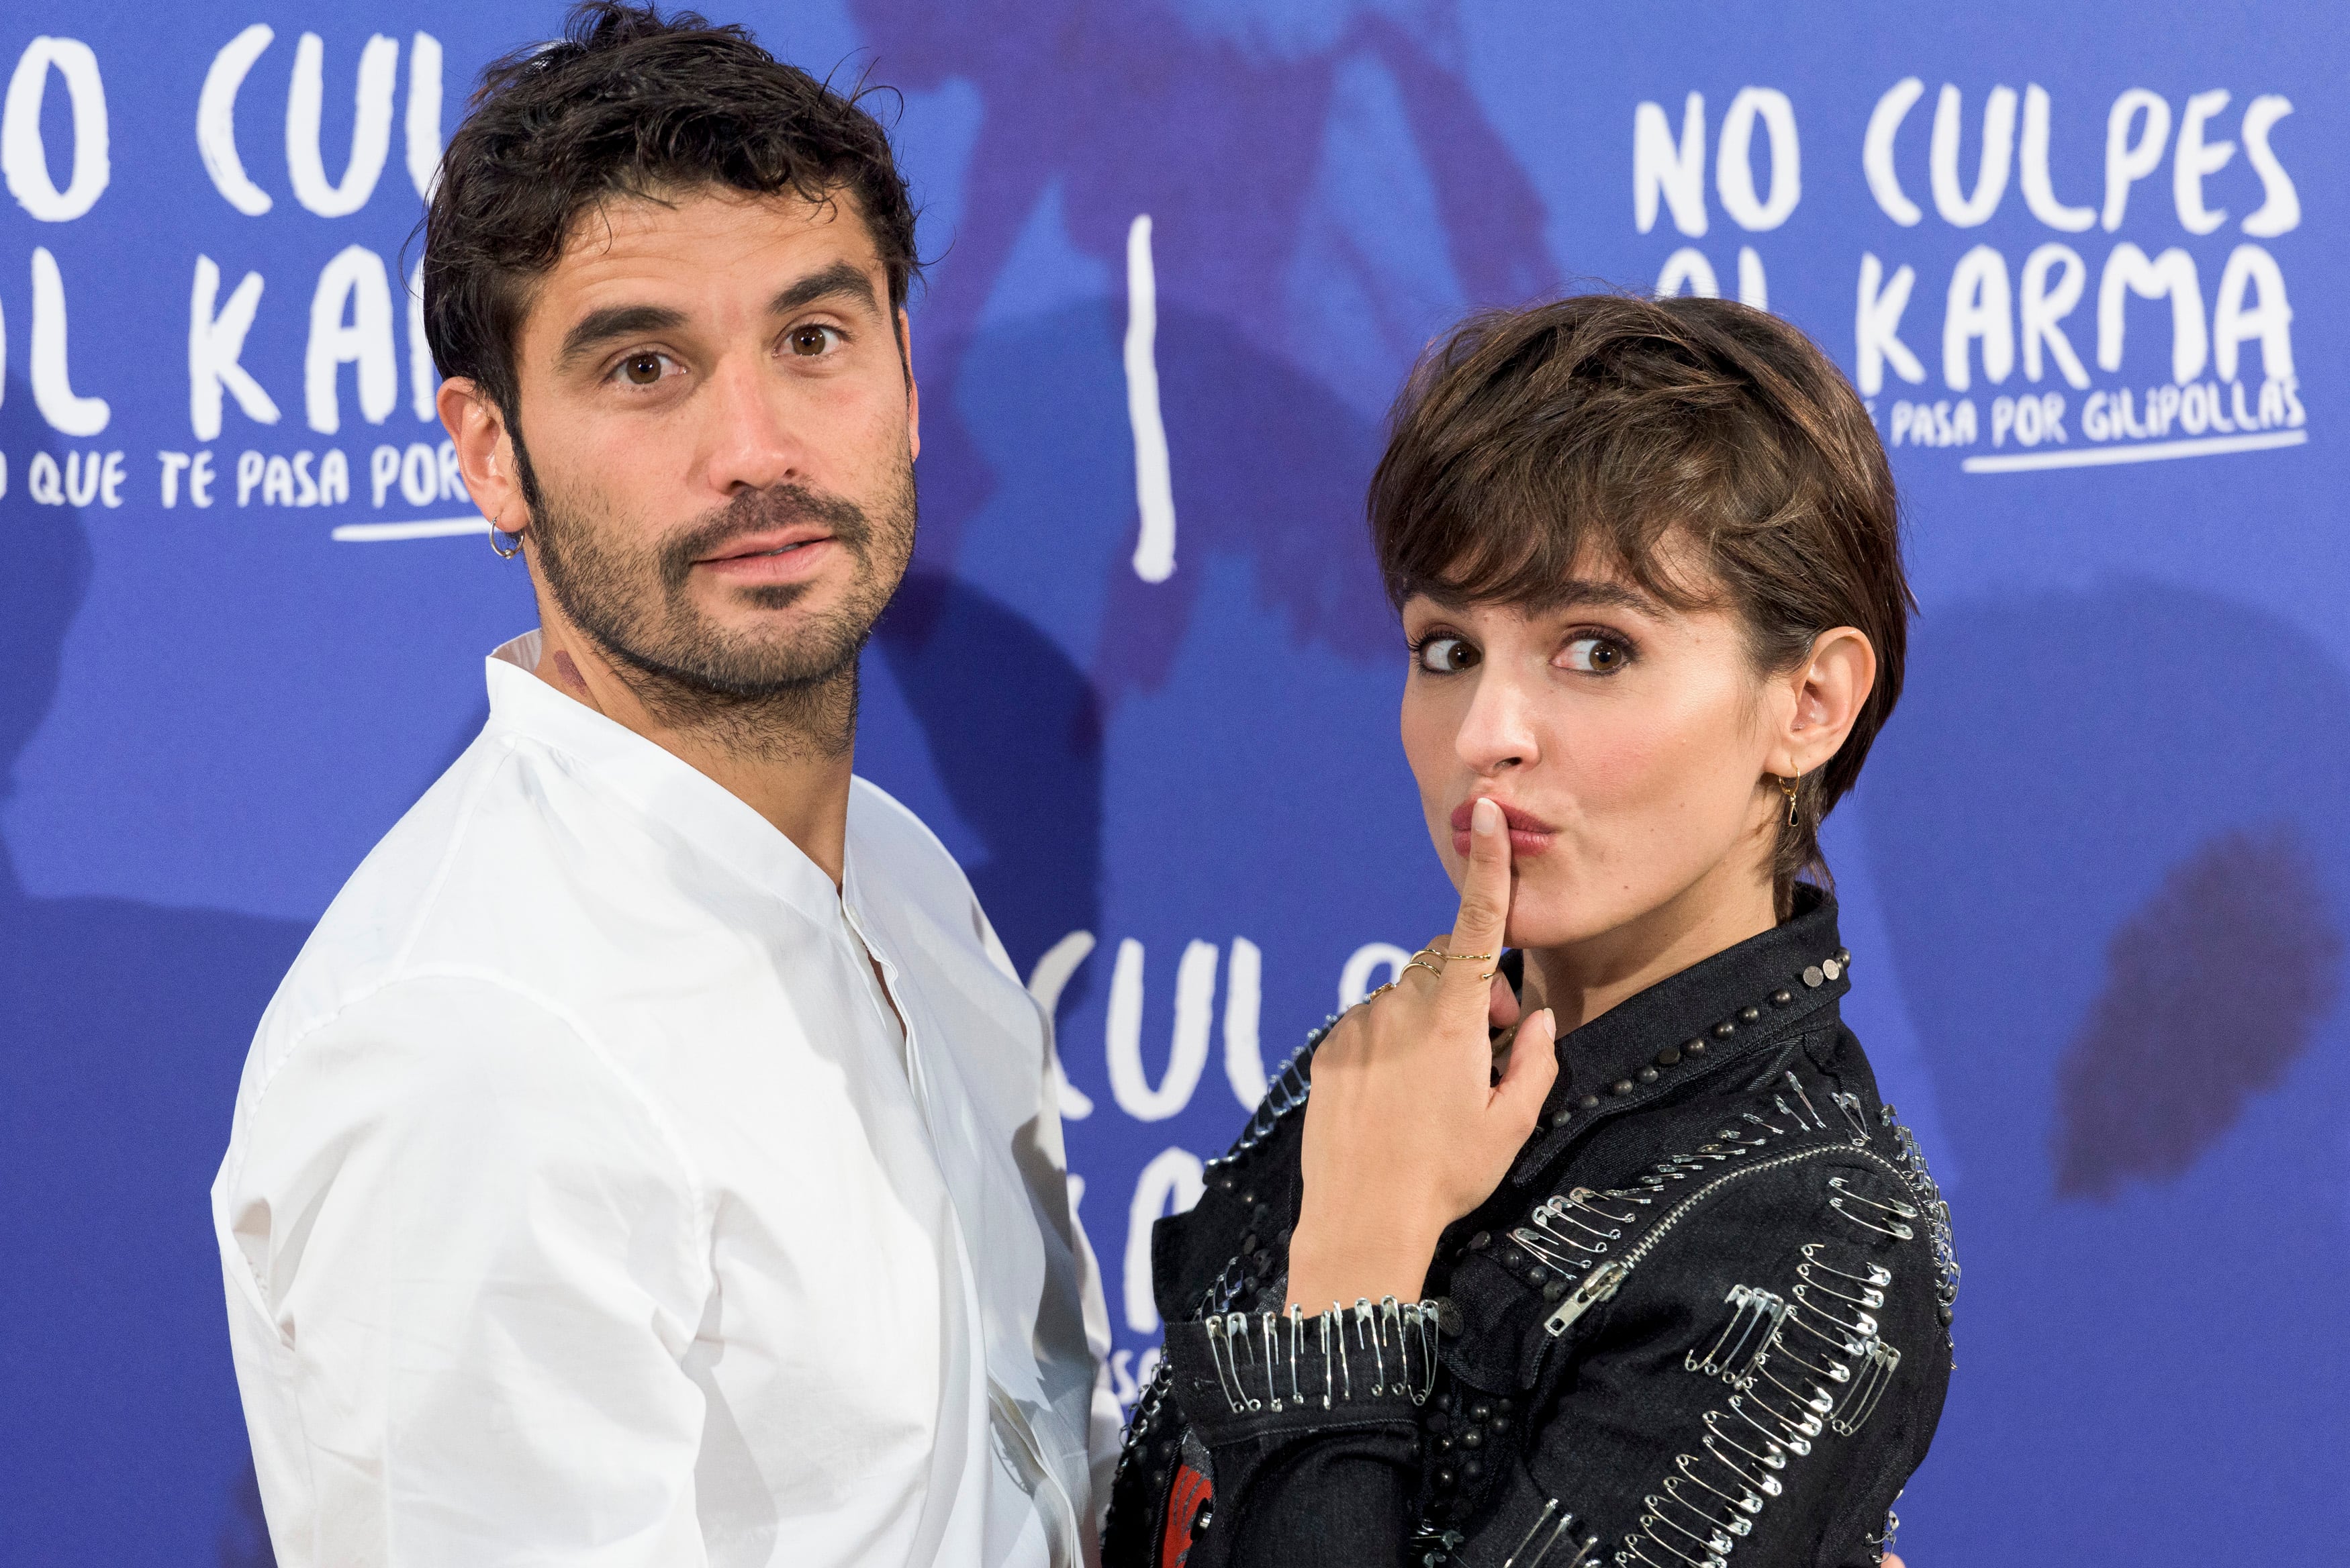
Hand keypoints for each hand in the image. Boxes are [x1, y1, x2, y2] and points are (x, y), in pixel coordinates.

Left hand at [1286, 797, 1560, 1310]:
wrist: (1360, 1221)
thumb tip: (1536, 1019)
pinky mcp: (1328, 1051)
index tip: (1487, 814)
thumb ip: (1532, 1063)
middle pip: (1439, 965)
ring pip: (1403, 997)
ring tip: (1434, 1084)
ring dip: (1426, 1019)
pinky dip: (1388, 1042)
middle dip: (1468, 986)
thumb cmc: (1446, 1178)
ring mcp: (1357, 1029)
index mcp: (1451, 1021)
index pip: (1474, 927)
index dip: (1487, 869)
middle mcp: (1399, 1011)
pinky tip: (1394, 1097)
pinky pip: (1367, 1024)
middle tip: (1487, 1041)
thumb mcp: (1510, 1127)